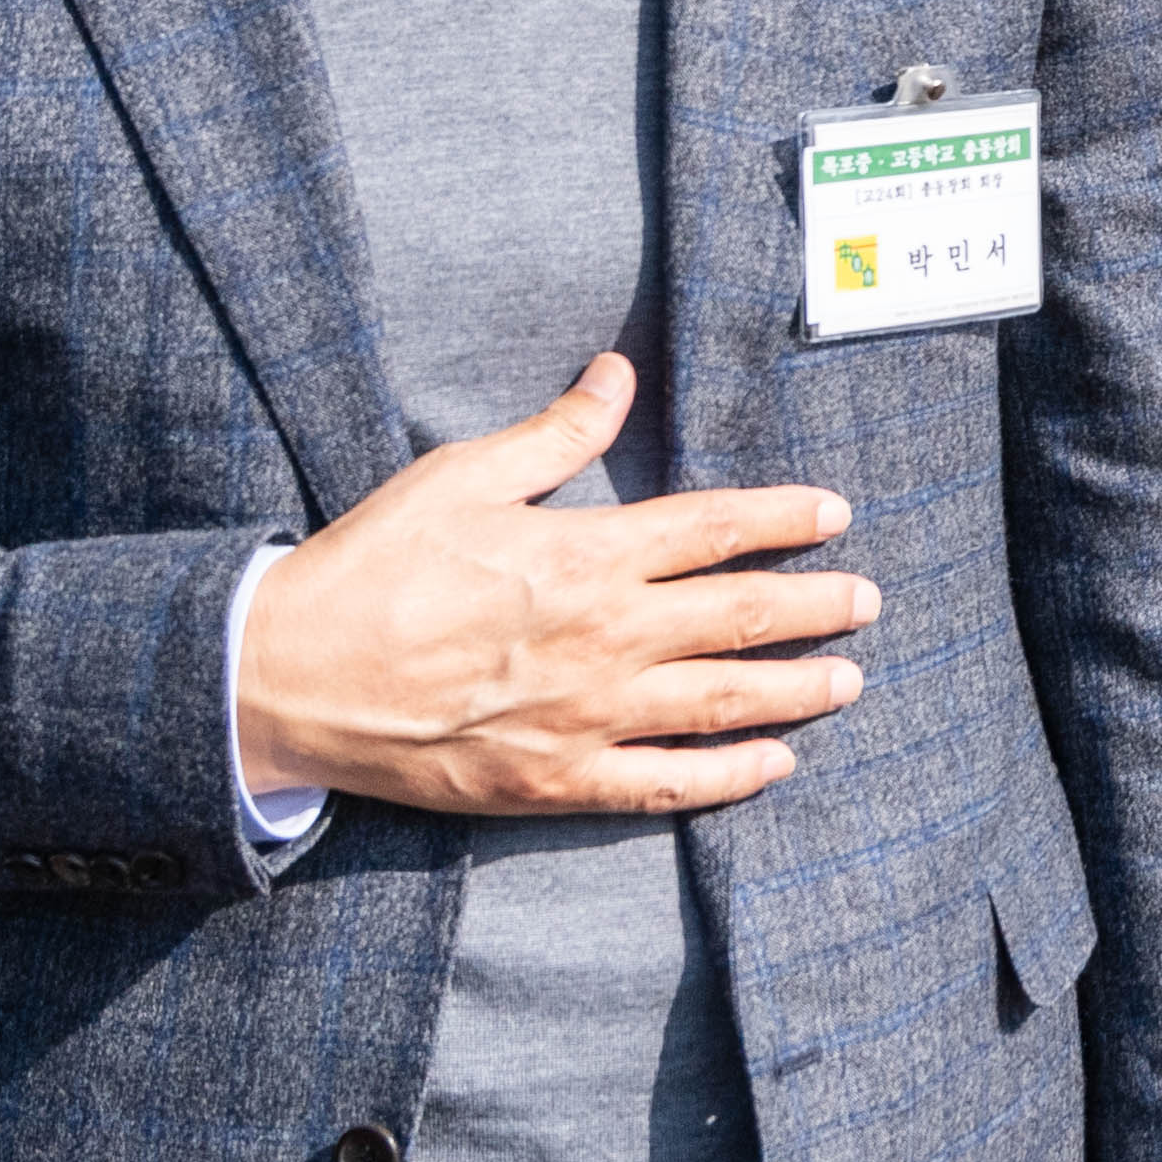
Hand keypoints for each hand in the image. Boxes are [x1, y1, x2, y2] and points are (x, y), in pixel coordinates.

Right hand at [230, 357, 874, 813]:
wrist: (291, 677)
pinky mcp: (555, 780)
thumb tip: (617, 377)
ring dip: (796, 691)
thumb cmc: (372, 567)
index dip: (784, 519)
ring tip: (849, 680)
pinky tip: (773, 766)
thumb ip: (556, 434)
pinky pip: (664, 784)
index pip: (717, 530)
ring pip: (722, 703)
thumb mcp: (461, 476)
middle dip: (817, 606)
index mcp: (587, 554)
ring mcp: (586, 716)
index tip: (835, 513)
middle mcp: (605, 637)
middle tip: (870, 601)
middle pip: (742, 618)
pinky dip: (728, 777)